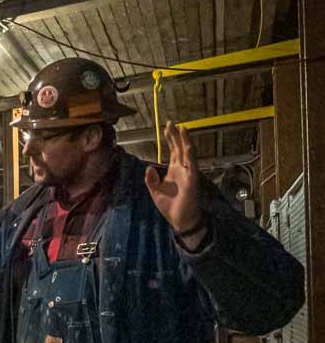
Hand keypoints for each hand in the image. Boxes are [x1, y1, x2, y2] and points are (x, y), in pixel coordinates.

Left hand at [145, 122, 204, 236]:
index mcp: (174, 171)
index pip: (173, 151)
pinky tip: (187, 146)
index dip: (170, 139)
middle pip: (179, 148)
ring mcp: (188, 173)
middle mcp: (182, 169)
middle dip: (175, 136)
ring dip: (185, 141)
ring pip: (187, 153)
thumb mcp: (155, 191)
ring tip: (182, 129)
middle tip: (171, 123)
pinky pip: (192, 165)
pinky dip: (190, 155)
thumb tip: (149, 167)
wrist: (180, 220)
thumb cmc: (170, 206)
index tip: (167, 128)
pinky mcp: (192, 180)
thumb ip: (151, 179)